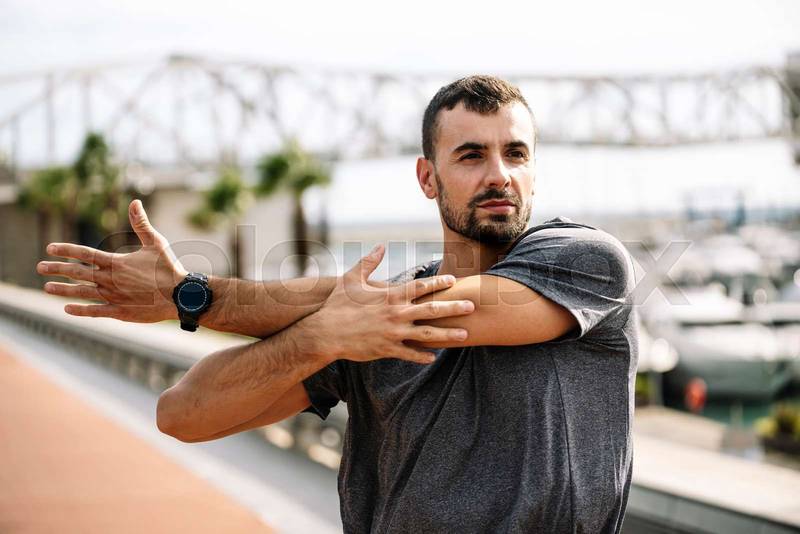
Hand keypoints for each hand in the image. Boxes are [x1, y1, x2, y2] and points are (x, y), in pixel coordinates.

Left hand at [37, 200, 187, 321]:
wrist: (180, 295)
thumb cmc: (169, 268)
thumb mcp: (156, 242)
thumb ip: (141, 223)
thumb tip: (135, 202)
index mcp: (116, 262)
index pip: (84, 254)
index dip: (66, 250)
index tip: (50, 248)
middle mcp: (110, 279)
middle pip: (77, 273)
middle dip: (56, 269)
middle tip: (40, 267)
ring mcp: (113, 297)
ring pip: (81, 292)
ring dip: (62, 290)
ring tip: (47, 288)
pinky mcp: (120, 312)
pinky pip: (94, 311)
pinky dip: (80, 310)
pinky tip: (67, 308)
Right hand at [306, 244, 474, 364]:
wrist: (324, 332)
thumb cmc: (337, 305)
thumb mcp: (351, 279)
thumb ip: (369, 262)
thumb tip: (380, 246)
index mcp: (390, 296)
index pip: (420, 287)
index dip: (438, 283)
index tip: (454, 281)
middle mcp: (396, 314)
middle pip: (432, 310)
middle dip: (454, 308)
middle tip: (472, 306)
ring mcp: (393, 333)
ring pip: (427, 334)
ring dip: (448, 334)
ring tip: (465, 335)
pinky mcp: (387, 349)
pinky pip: (410, 353)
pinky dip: (423, 356)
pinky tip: (434, 357)